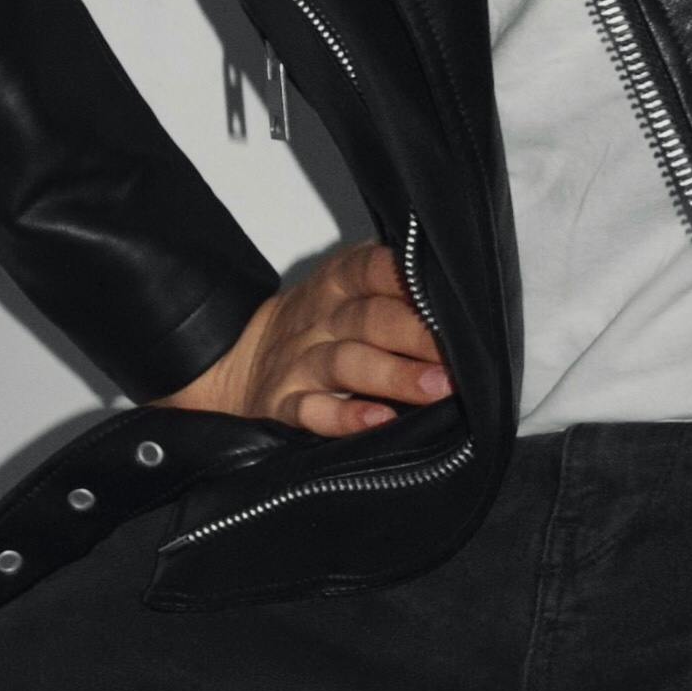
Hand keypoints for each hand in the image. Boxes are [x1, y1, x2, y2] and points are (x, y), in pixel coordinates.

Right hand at [158, 239, 450, 440]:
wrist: (230, 365)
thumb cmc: (312, 328)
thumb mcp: (338, 292)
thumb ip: (387, 284)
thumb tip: (456, 289)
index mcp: (336, 286)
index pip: (371, 269)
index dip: (407, 276)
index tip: (449, 293)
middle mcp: (320, 321)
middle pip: (370, 319)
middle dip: (417, 333)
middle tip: (461, 350)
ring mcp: (300, 364)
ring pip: (348, 364)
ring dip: (395, 375)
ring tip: (437, 387)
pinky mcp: (284, 406)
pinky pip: (313, 411)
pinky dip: (344, 418)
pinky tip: (378, 421)